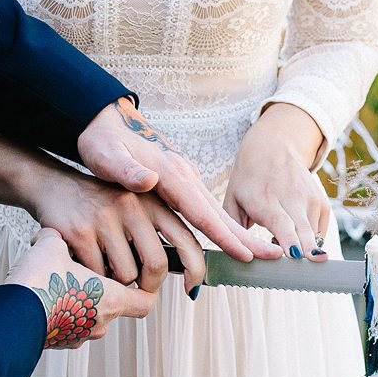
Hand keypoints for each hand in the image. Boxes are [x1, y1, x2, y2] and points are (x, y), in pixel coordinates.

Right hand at [7, 229, 155, 348]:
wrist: (9, 319)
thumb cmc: (38, 284)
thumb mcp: (53, 246)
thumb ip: (60, 238)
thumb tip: (53, 233)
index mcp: (109, 298)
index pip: (146, 301)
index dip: (147, 289)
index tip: (141, 278)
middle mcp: (99, 321)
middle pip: (115, 307)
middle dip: (103, 290)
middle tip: (88, 272)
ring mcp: (78, 335)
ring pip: (90, 317)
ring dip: (80, 302)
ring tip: (60, 282)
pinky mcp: (58, 342)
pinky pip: (68, 326)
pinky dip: (62, 313)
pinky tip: (45, 297)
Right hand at [16, 154, 210, 293]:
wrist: (54, 187)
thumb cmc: (102, 207)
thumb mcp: (136, 207)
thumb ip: (159, 232)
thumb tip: (187, 273)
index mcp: (153, 201)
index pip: (186, 240)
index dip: (195, 270)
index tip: (192, 289)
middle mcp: (132, 205)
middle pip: (156, 264)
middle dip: (150, 286)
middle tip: (140, 289)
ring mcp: (105, 217)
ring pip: (126, 274)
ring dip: (118, 283)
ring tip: (106, 268)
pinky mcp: (79, 232)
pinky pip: (97, 274)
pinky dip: (94, 279)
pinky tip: (87, 265)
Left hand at [76, 99, 257, 261]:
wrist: (103, 120)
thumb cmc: (102, 140)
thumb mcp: (105, 155)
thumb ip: (126, 170)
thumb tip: (149, 180)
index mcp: (170, 173)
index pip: (201, 210)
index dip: (223, 235)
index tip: (245, 253)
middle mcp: (184, 176)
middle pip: (218, 213)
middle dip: (246, 236)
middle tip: (274, 256)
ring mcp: (184, 179)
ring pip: (215, 212)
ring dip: (239, 233)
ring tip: (263, 253)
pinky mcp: (180, 184)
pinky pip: (205, 210)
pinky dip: (222, 227)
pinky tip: (231, 240)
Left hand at [224, 103, 332, 258]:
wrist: (273, 149)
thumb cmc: (248, 181)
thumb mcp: (232, 201)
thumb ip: (234, 231)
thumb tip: (238, 259)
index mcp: (265, 199)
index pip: (282, 223)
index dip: (289, 240)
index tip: (294, 255)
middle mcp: (292, 197)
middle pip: (303, 231)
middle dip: (306, 252)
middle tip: (305, 270)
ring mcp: (310, 199)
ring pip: (313, 236)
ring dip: (301, 249)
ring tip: (282, 242)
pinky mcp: (322, 202)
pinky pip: (320, 233)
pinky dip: (309, 241)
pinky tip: (294, 234)